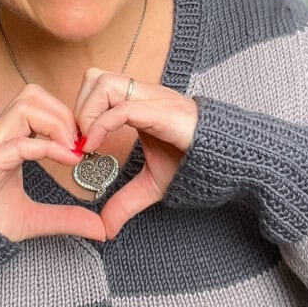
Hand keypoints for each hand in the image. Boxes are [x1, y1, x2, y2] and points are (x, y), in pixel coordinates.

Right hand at [0, 84, 105, 242]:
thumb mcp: (33, 220)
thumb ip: (65, 219)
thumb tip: (100, 229)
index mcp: (7, 142)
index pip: (37, 104)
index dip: (65, 117)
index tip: (84, 145)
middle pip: (32, 95)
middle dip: (63, 114)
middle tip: (79, 145)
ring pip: (24, 107)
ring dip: (56, 124)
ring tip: (71, 151)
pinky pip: (17, 143)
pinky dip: (46, 148)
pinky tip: (66, 162)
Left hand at [75, 70, 198, 238]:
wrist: (232, 160)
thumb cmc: (195, 163)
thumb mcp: (151, 186)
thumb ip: (125, 202)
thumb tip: (105, 229)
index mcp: (139, 104)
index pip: (97, 86)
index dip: (80, 111)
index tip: (76, 145)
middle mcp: (143, 96)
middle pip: (95, 77)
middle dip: (79, 109)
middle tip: (80, 142)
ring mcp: (153, 101)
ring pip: (104, 83)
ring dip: (87, 113)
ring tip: (88, 143)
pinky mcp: (163, 113)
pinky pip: (124, 109)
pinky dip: (101, 126)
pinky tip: (95, 148)